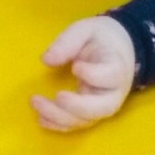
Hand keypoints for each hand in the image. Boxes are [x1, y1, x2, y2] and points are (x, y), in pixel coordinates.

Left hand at [29, 16, 135, 131]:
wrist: (118, 50)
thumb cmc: (102, 38)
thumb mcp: (86, 29)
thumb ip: (68, 42)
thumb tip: (46, 60)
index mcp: (116, 67)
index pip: (111, 76)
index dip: (93, 75)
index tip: (76, 67)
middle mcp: (114, 91)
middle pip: (101, 107)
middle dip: (77, 106)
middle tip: (57, 96)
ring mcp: (103, 104)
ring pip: (87, 120)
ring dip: (61, 117)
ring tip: (36, 103)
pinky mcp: (91, 111)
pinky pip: (78, 123)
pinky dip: (59, 125)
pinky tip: (41, 119)